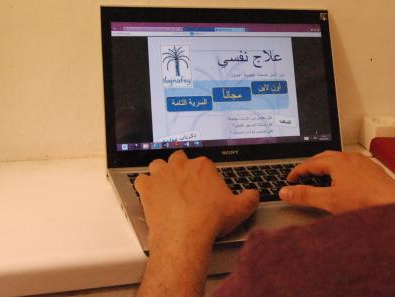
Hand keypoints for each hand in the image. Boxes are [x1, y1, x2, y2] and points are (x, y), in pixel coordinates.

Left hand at [134, 150, 258, 253]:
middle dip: (181, 168)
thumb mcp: (239, 209)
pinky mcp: (147, 188)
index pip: (202, 163)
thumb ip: (249, 198)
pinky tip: (150, 194)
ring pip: (158, 164)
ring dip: (161, 172)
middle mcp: (181, 166)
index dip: (202, 175)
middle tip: (185, 184)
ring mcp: (162, 175)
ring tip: (166, 186)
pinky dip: (144, 185)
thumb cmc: (210, 221)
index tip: (204, 186)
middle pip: (179, 158)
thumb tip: (253, 194)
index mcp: (203, 166)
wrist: (185, 235)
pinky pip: (141, 179)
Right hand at [279, 151, 394, 213]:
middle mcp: (350, 157)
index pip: (310, 163)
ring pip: (339, 160)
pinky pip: (351, 165)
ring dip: (326, 167)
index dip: (297, 172)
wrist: (393, 204)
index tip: (289, 180)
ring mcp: (362, 162)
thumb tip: (286, 192)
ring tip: (320, 178)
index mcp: (337, 161)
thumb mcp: (329, 201)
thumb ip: (305, 195)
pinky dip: (340, 171)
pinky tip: (343, 182)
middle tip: (301, 176)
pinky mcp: (372, 169)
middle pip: (324, 157)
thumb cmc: (364, 202)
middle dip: (310, 166)